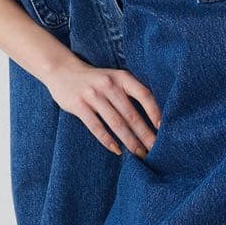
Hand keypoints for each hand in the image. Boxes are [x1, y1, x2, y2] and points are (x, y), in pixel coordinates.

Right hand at [44, 54, 161, 158]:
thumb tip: (152, 116)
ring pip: (116, 123)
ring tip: (139, 153)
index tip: (163, 128)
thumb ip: (129, 91)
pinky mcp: (79, 106)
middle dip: (145, 134)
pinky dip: (107, 140)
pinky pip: (96, 126)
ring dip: (129, 141)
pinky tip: (117, 150)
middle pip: (131, 114)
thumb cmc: (95, 79)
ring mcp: (93, 95)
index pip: (144, 94)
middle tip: (155, 149)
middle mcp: (109, 85)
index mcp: (121, 77)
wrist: (62, 71)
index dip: (154, 111)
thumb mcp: (114, 78)